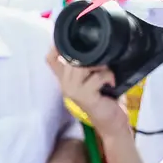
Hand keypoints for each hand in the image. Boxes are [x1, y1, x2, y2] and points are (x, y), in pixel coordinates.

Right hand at [46, 48, 146, 162]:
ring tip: (107, 72)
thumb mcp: (93, 79)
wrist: (112, 122)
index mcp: (65, 79)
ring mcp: (73, 91)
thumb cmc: (105, 99)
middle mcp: (65, 84)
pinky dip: (108, 76)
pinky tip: (111, 83)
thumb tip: (95, 45)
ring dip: (100, 65)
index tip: (70, 39)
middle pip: (71, 57)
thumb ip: (88, 66)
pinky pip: (96, 76)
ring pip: (83, 65)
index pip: (50, 59)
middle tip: (104, 62)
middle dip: (90, 55)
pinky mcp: (85, 96)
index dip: (55, 47)